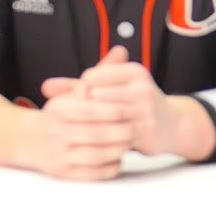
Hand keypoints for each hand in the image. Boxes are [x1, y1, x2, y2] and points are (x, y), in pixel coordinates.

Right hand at [22, 55, 135, 180]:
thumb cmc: (62, 112)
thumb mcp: (76, 90)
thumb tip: (121, 50)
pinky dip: (108, 167)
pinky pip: (91, 173)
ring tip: (130, 141)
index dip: (114, 109)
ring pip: (95, 155)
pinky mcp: (63, 174)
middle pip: (96, 133)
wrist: (29, 140)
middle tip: (137, 126)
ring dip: (117, 149)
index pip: (90, 109)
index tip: (132, 107)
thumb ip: (101, 72)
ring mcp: (58, 155)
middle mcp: (55, 132)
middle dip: (120, 130)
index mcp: (58, 109)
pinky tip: (118, 158)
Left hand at [45, 46, 180, 156]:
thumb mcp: (113, 87)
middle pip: (95, 97)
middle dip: (80, 109)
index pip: (92, 77)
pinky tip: (90, 143)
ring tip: (78, 131)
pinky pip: (114, 135)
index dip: (77, 92)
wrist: (171, 124)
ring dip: (87, 126)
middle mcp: (141, 88)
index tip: (75, 102)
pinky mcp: (144, 131)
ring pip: (103, 117)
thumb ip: (79, 86)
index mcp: (133, 71)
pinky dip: (99, 139)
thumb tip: (44, 87)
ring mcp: (144, 110)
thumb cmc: (135, 102)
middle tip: (69, 120)